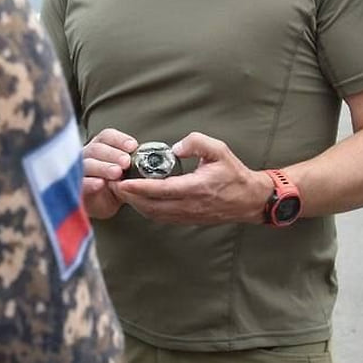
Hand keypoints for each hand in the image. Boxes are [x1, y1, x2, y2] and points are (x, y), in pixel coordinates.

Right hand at [81, 128, 137, 219]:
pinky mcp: (77, 188)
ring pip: (87, 164)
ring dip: (103, 167)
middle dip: (113, 154)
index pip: (108, 136)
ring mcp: (80, 170)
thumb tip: (156, 158)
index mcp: (101, 146)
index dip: (120, 140)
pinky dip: (90, 182)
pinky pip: (81, 183)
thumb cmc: (116, 182)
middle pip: (97, 148)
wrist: (102, 202)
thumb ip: (136, 162)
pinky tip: (100, 183)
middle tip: (126, 162)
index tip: (133, 146)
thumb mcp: (127, 170)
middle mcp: (88, 155)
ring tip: (116, 173)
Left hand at [113, 132, 272, 224]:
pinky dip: (146, 209)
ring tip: (121, 191)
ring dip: (135, 204)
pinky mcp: (187, 220)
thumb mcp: (219, 150)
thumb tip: (174, 147)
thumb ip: (196, 143)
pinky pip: (161, 217)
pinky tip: (138, 200)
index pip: (160, 190)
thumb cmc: (234, 174)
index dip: (138, 187)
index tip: (121, 181)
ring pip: (154, 214)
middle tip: (113, 184)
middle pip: (151, 206)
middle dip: (129, 197)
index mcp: (196, 188)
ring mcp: (187, 215)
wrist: (249, 200)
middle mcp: (189, 205)